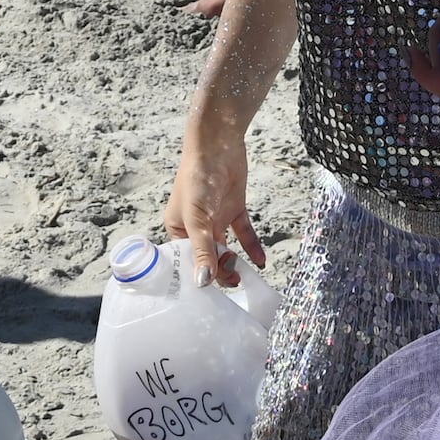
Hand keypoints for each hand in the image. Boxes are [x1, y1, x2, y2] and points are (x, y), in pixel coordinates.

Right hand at [166, 121, 266, 281]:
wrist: (218, 144)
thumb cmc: (197, 178)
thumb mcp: (197, 218)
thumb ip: (202, 250)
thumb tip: (203, 282)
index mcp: (178, 229)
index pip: (187, 261)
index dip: (199, 277)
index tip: (212, 295)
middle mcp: (196, 227)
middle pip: (208, 257)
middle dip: (219, 272)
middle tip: (234, 282)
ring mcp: (216, 218)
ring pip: (225, 248)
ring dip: (234, 262)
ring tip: (244, 277)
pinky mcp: (234, 209)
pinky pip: (244, 233)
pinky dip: (252, 247)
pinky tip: (261, 261)